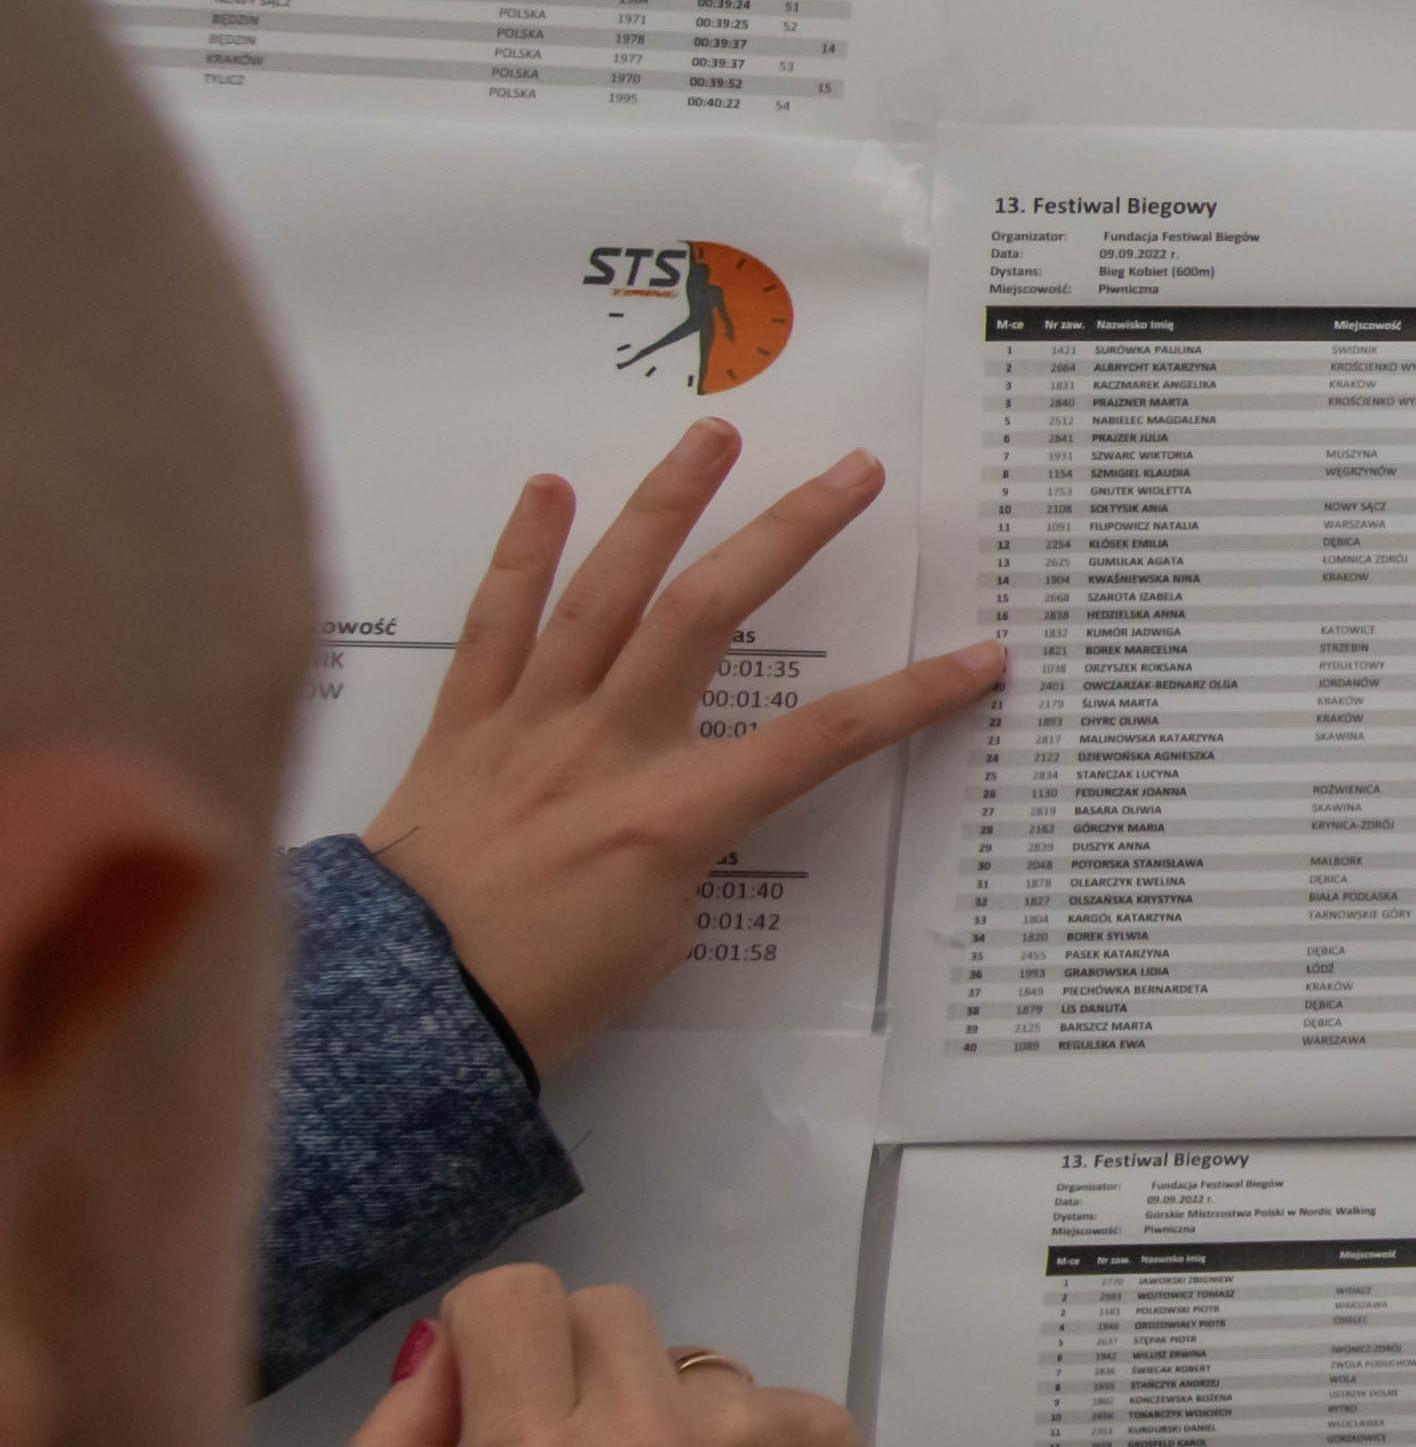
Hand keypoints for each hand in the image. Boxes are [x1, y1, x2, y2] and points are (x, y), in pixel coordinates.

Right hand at [341, 1264, 876, 1446]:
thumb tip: (432, 1349)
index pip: (507, 1297)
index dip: (494, 1332)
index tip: (502, 1387)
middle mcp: (641, 1429)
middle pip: (595, 1309)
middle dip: (575, 1369)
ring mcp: (743, 1426)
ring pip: (680, 1356)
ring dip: (660, 1410)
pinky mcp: (822, 1433)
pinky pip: (758, 1396)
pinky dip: (737, 1444)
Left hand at [360, 425, 1004, 1070]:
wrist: (404, 1012)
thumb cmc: (542, 993)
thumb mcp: (659, 936)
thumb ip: (687, 850)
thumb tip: (683, 806)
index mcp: (673, 815)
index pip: (820, 742)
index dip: (910, 698)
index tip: (980, 657)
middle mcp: (607, 747)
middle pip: (710, 615)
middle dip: (789, 534)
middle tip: (851, 471)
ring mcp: (530, 723)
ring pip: (605, 592)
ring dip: (664, 506)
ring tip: (712, 435)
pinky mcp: (463, 723)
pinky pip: (493, 626)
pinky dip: (519, 554)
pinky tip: (547, 489)